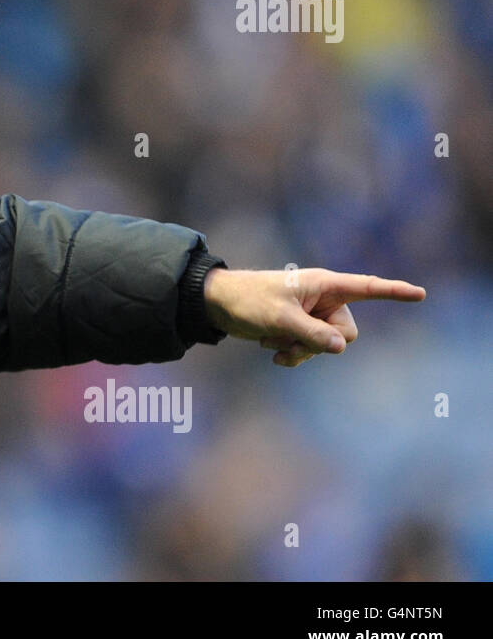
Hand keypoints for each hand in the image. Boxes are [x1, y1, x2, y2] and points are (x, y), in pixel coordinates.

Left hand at [203, 267, 425, 367]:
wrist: (219, 305)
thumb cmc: (248, 301)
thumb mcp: (280, 318)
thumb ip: (312, 334)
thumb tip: (342, 347)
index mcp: (324, 285)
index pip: (366, 287)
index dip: (394, 291)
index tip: (420, 294)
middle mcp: (323, 299)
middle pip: (345, 333)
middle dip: (319, 343)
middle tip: (289, 337)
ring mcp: (312, 316)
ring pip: (327, 347)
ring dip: (301, 350)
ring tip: (274, 342)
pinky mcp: (300, 329)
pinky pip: (310, 351)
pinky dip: (293, 354)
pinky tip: (271, 349)